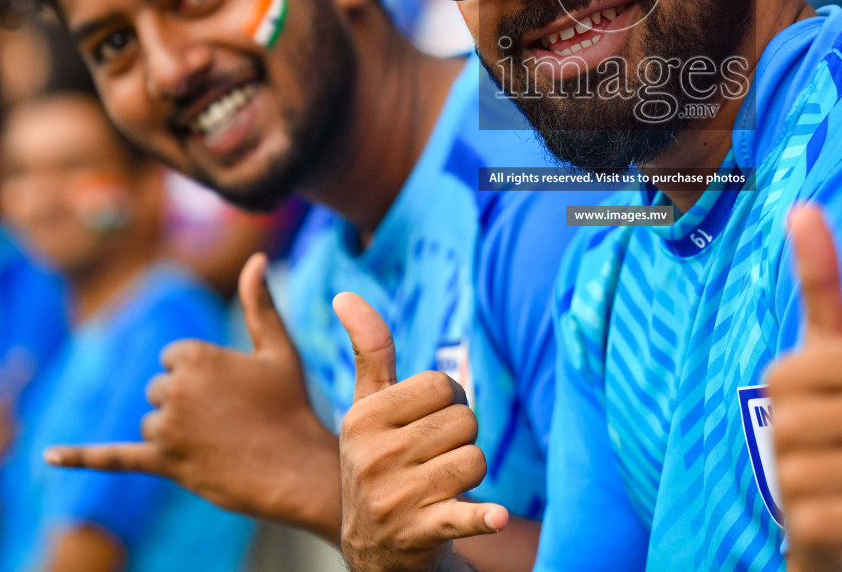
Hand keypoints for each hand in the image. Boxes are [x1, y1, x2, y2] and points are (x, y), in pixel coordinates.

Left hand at [45, 254, 342, 536]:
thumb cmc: (290, 404)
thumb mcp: (279, 349)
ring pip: (151, 421)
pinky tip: (48, 456)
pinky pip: (114, 457)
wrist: (294, 467)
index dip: (201, 374)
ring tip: (219, 440)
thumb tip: (255, 258)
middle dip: (187, 402)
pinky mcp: (163, 462)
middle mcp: (176, 388)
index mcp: (198, 356)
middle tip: (229, 417)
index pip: (173, 357)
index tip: (231, 389)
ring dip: (176, 430)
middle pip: (160, 388)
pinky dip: (80, 457)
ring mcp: (167, 427)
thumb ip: (260, 303)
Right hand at [334, 291, 506, 571]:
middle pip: (464, 421)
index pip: (442, 384)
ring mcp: (395, 497)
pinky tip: (496, 518)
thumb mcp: (368, 409)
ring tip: (441, 487)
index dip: (449, 400)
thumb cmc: (381, 462)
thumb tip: (345, 294)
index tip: (428, 421)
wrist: (375, 549)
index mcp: (363, 419)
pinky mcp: (420, 532)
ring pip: (475, 459)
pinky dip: (482, 519)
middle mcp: (373, 457)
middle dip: (461, 438)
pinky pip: (463, 516)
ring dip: (470, 473)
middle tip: (435, 458)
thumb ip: (369, 352)